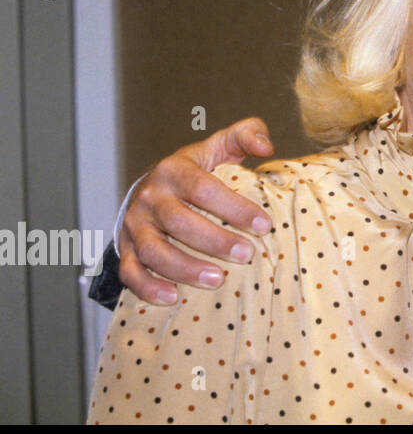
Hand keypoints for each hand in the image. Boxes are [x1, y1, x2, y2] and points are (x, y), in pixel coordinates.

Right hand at [119, 119, 274, 304]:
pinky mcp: (126, 249)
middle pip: (179, 222)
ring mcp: (135, 225)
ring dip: (185, 268)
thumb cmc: (194, 170)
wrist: (151, 188)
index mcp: (174, 170)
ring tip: (218, 280)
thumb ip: (246, 135)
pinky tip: (174, 297)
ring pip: (154, 250)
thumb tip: (265, 145)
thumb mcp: (220, 146)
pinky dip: (149, 287)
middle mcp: (150, 197)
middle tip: (247, 254)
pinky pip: (131, 271)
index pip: (203, 188)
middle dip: (214, 241)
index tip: (264, 224)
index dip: (234, 207)